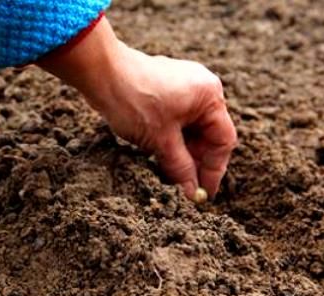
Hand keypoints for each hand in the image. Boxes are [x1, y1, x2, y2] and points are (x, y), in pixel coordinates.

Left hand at [39, 17, 236, 199]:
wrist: (100, 73)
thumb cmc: (134, 101)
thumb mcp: (160, 141)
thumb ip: (181, 168)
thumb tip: (193, 192)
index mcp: (210, 96)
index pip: (223, 140)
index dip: (214, 170)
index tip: (204, 194)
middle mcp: (202, 88)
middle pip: (208, 135)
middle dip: (196, 162)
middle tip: (184, 188)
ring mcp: (184, 87)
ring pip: (190, 130)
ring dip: (181, 153)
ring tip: (169, 174)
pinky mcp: (166, 89)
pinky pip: (176, 120)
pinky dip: (171, 139)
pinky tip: (159, 155)